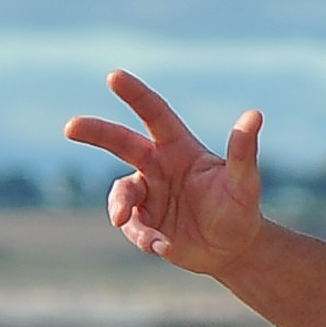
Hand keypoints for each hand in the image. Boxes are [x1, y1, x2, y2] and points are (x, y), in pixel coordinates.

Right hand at [63, 72, 264, 275]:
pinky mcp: (141, 222)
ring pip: (122, 192)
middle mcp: (157, 166)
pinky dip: (143, 237)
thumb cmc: (240, 209)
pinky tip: (161, 247)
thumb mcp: (245, 184)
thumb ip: (243, 152)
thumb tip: (254, 115)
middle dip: (95, 132)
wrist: (232, 250)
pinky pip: (132, 226)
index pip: (154, 115)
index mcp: (178, 148)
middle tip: (71, 127)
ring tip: (122, 220)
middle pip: (120, 141)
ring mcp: (147, 194)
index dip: (135, 95)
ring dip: (120, 205)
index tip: (114, 76)